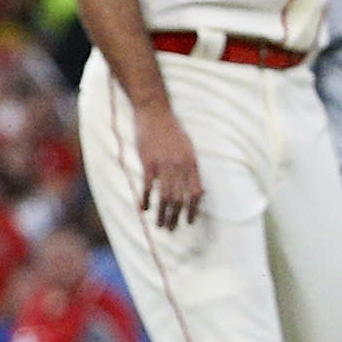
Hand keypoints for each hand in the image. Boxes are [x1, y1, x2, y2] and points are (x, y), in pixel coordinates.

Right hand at [130, 100, 202, 229]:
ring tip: (160, 225)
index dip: (193, 210)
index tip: (189, 221)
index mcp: (192, 163)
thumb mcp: (188, 148)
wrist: (155, 113)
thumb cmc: (171, 130)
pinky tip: (144, 208)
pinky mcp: (148, 163)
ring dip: (163, 214)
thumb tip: (197, 187)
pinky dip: (146, 200)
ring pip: (165, 197)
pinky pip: (148, 187)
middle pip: (180, 199)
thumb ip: (191, 167)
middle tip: (171, 229)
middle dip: (176, 217)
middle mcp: (180, 166)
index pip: (196, 193)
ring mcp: (164, 165)